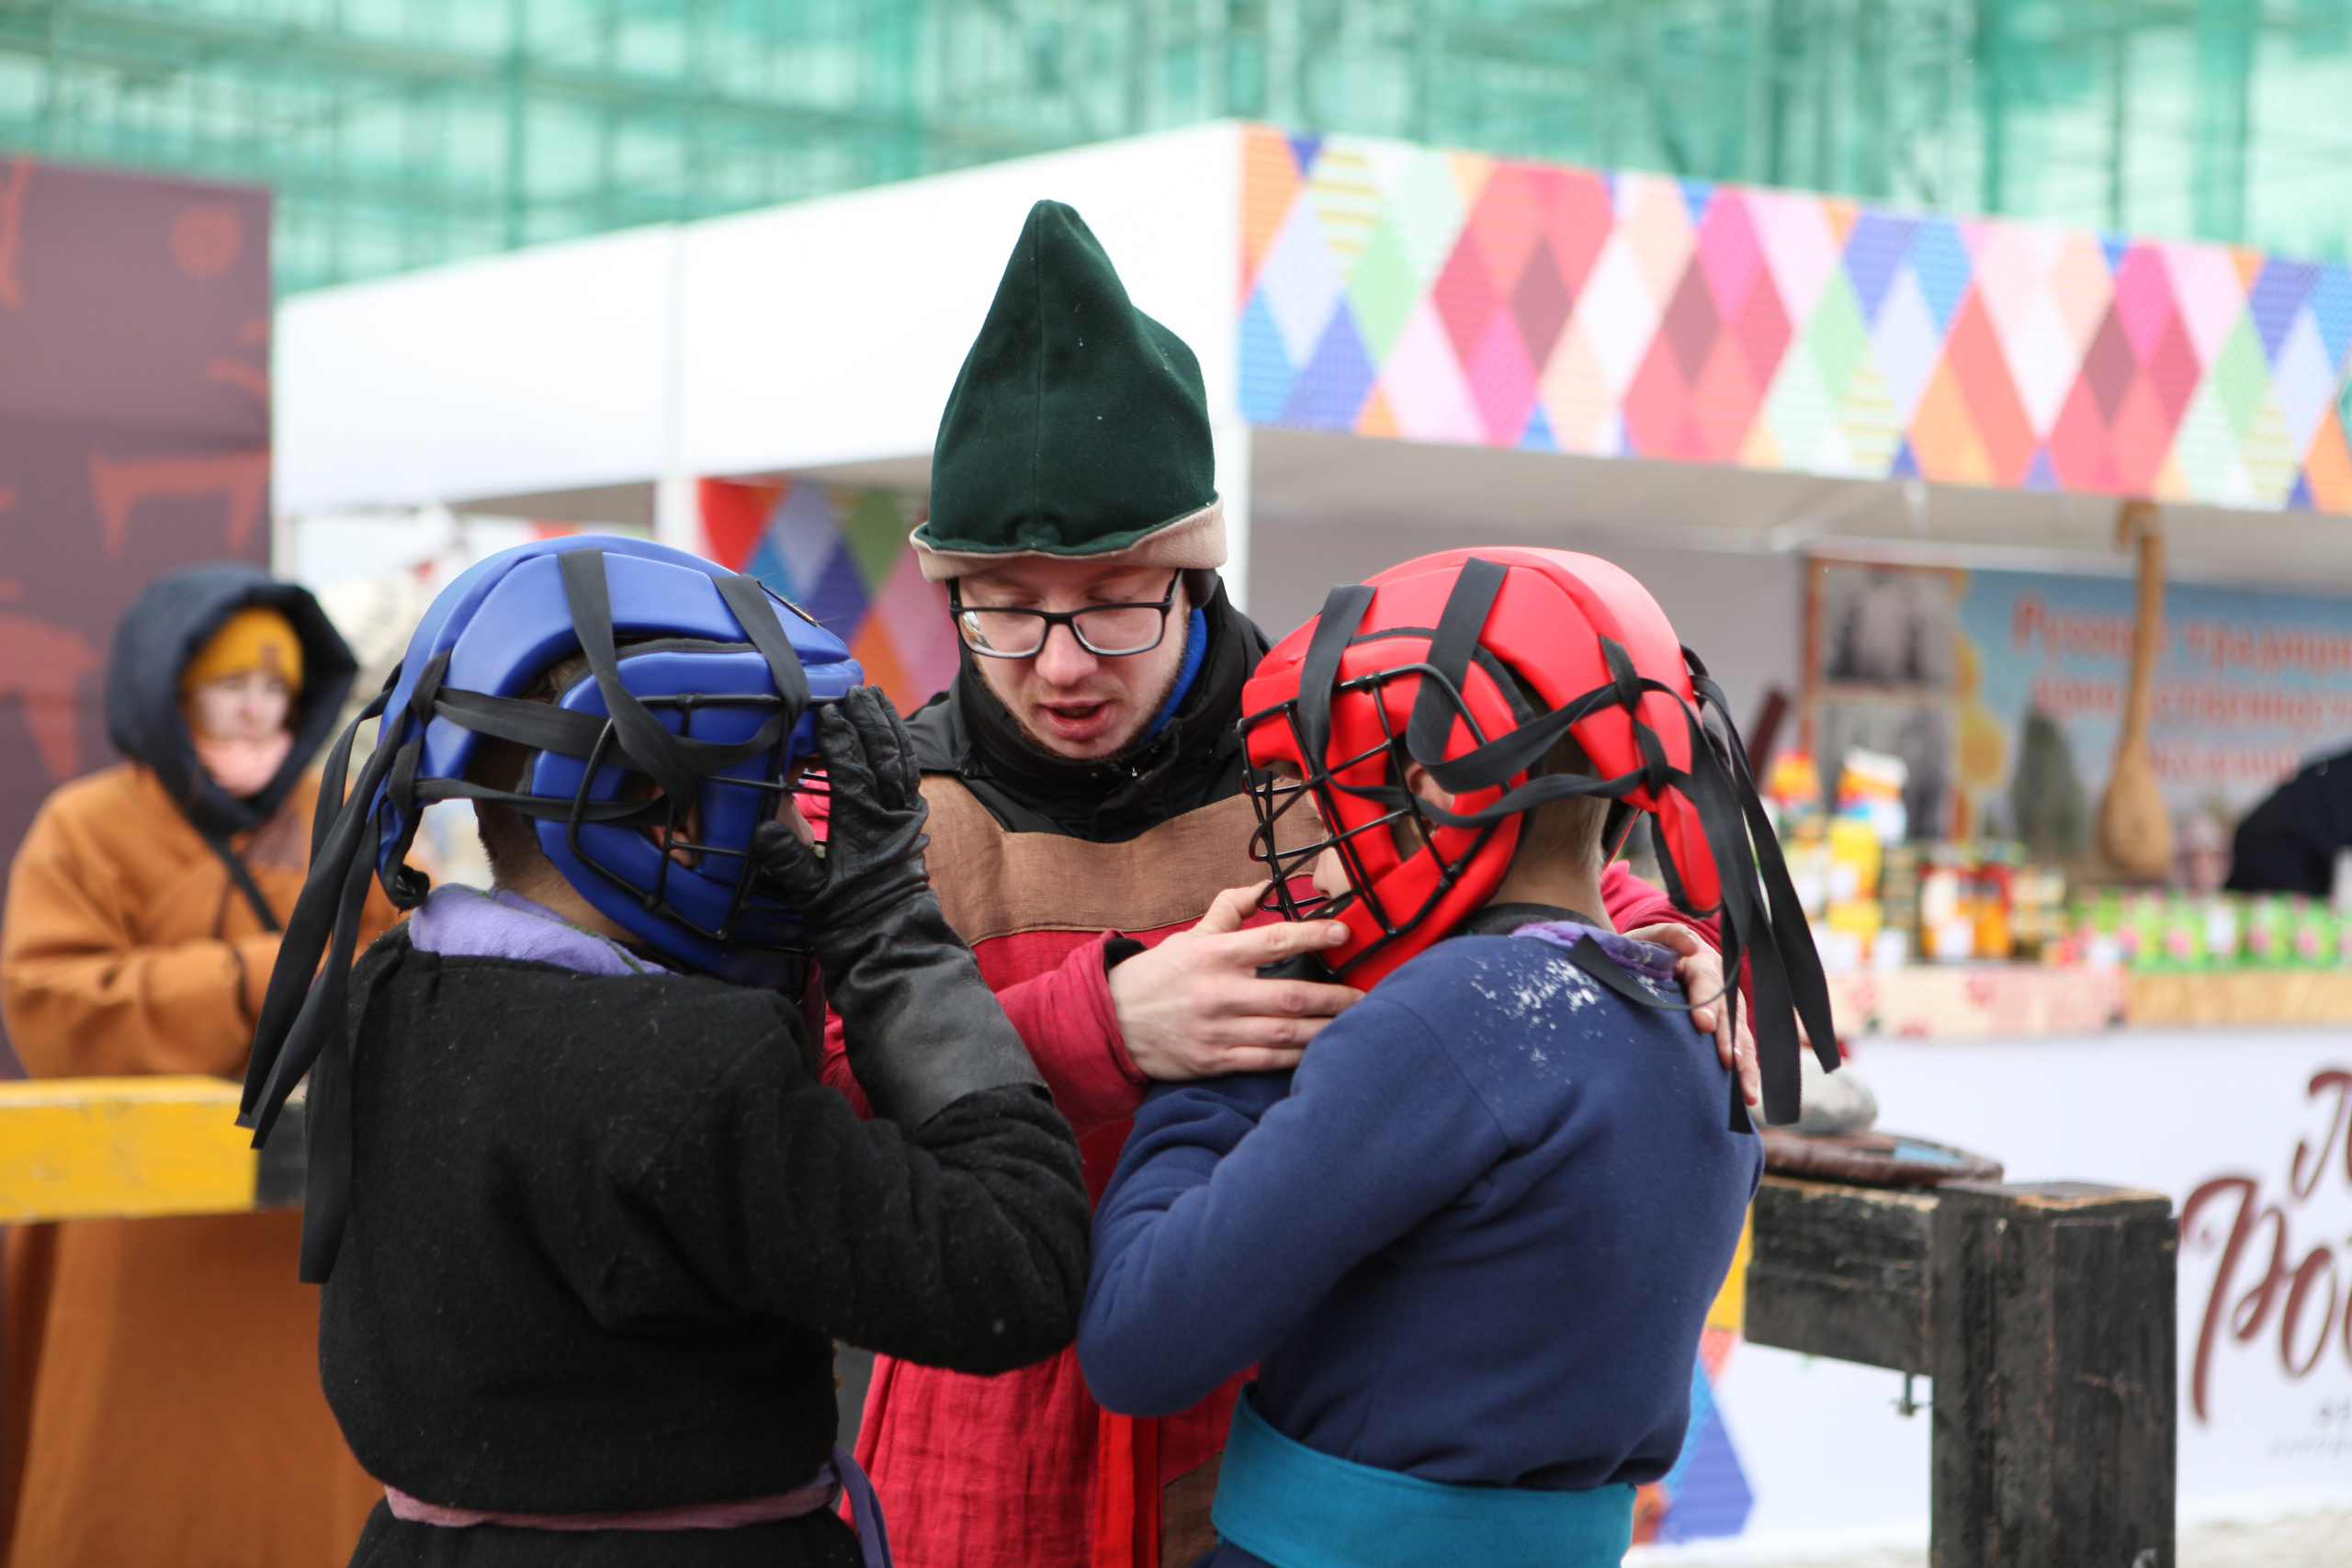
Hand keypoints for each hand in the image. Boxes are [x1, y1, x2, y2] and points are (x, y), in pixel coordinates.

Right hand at [751, 687, 927, 933]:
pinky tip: (894, 734)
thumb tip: (763, 830)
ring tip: (877, 698)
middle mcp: (891, 815)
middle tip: (856, 689)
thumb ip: (789, 861)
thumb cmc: (846, 919)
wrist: (890, 942)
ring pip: (902, 759)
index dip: (838, 738)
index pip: (851, 769)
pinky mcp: (913, 822)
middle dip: (870, 719)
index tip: (826, 711)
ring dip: (890, 725)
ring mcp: (906, 817)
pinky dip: (902, 748)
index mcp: (863, 826)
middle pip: (883, 754)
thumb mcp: (810, 895)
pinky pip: (910, 775)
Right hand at [1109, 884, 1362, 1080]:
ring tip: (1354, 1027)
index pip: (1273, 940)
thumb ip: (1227, 911)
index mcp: (1215, 955)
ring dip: (1324, 1030)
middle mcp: (1218, 993)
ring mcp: (1217, 1030)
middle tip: (1367, 995)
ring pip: (1284, 1034)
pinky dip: (1296, 1059)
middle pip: (1290, 995)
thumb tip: (1261, 888)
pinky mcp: (1214, 1061)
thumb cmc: (1156, 977)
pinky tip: (1320, 1054)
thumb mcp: (1189, 938)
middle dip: (1335, 997)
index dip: (1313, 936)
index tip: (1345, 934)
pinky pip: (1265, 1062)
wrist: (1111, 1023)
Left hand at [1626, 923, 1759, 1108]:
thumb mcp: (1649, 938)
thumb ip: (1667, 936)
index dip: (1706, 1002)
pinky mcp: (1726, 1027)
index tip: (1704, 1024)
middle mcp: (1721, 986)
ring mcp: (1726, 1008)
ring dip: (1745, 1063)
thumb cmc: (1647, 952)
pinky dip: (1745, 1072)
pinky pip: (1740, 1048)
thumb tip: (1688, 943)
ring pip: (1741, 1035)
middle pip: (1729, 1013)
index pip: (1706, 982)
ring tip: (1746, 1091)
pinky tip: (1748, 1096)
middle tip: (1728, 1063)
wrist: (1652, 960)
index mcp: (1701, 962)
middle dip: (1730, 1040)